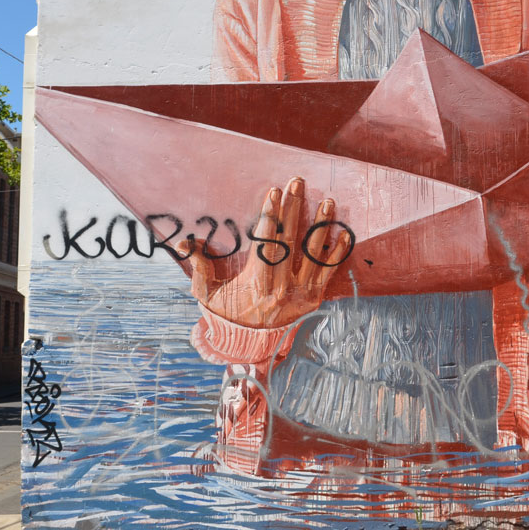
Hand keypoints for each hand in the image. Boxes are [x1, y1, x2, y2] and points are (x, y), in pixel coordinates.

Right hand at [174, 176, 351, 328]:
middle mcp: (281, 286)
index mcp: (256, 281)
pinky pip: (329, 272)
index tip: (274, 193)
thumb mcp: (207, 294)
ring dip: (321, 226)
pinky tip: (345, 233)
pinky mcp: (314, 297)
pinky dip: (338, 252)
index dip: (270, 216)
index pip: (265, 242)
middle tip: (298, 182)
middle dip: (295, 208)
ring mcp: (301, 292)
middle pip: (290, 240)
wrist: (250, 347)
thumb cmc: (227, 315)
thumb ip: (199, 266)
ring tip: (328, 202)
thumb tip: (183, 243)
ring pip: (314, 253)